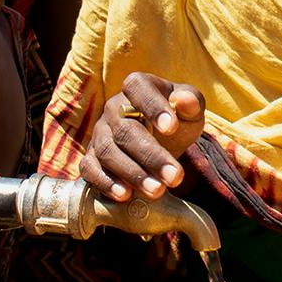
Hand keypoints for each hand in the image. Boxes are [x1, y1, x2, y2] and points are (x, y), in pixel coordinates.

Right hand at [79, 73, 204, 201]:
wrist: (162, 141)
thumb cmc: (176, 120)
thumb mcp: (190, 110)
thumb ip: (191, 102)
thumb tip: (186, 100)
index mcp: (137, 86)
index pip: (138, 88)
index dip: (153, 106)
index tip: (172, 128)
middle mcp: (113, 107)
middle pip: (125, 129)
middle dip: (151, 155)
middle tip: (175, 176)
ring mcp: (100, 133)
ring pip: (108, 151)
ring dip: (133, 173)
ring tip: (157, 191)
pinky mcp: (91, 157)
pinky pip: (90, 168)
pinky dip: (105, 182)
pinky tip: (125, 195)